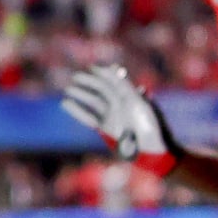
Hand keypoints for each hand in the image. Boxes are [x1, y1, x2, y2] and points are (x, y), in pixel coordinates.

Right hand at [60, 65, 177, 175]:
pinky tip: (65, 103)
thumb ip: (124, 86)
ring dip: (81, 95)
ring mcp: (113, 116)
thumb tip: (113, 68)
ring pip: (94, 102)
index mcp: (132, 95)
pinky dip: (77, 110)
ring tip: (68, 89)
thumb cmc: (148, 125)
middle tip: (75, 77)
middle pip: (102, 89)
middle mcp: (122, 104)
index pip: (114, 80)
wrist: (151, 150)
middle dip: (89, 82)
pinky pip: (89, 117)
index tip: (90, 68)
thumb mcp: (138, 102)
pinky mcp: (106, 129)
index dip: (103, 72)